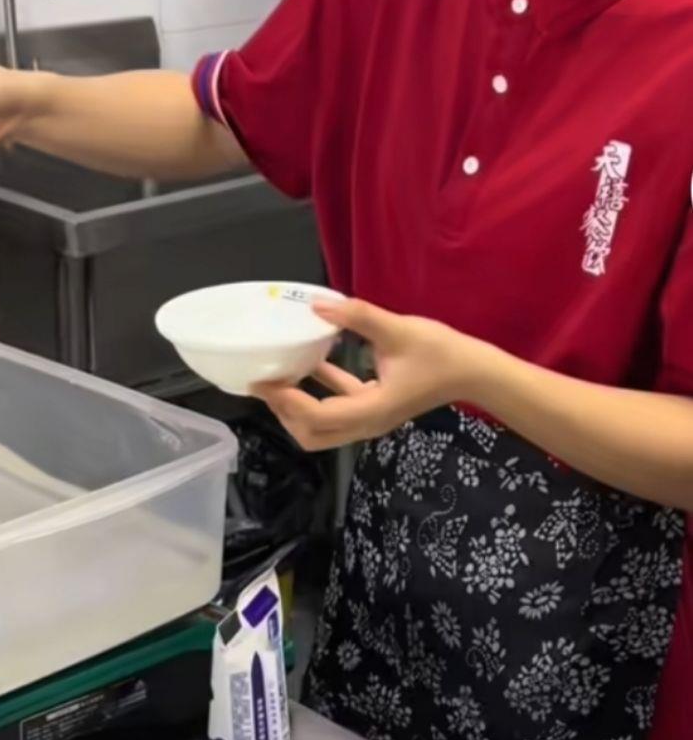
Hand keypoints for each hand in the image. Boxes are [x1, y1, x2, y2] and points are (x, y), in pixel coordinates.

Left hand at [254, 299, 487, 450]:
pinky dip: (319, 392)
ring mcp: (371, 418)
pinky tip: (310, 363)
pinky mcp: (376, 407)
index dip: (287, 401)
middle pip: (312, 434)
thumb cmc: (441, 354)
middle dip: (285, 412)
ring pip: (322, 427)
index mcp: (372, 410)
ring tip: (278, 376)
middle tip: (266, 382)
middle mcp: (367, 423)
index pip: (317, 417)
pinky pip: (339, 407)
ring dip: (298, 406)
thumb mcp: (398, 329)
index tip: (265, 380)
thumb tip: (319, 304)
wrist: (474, 371)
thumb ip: (357, 317)